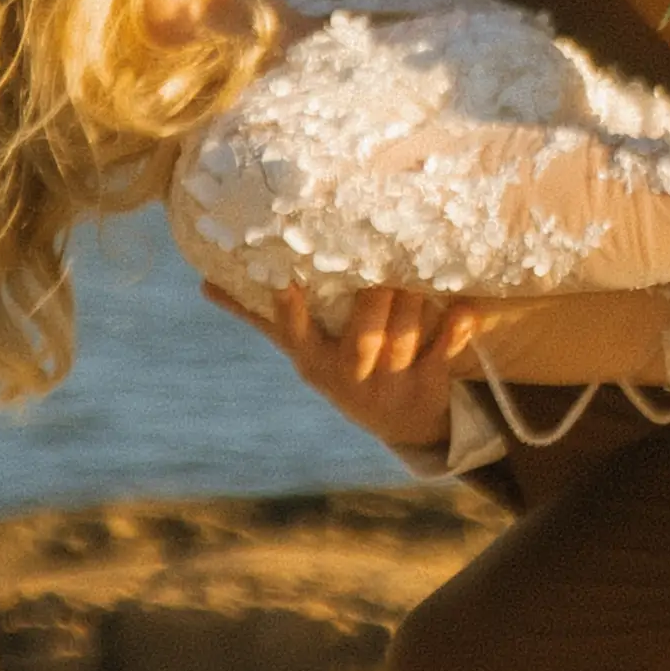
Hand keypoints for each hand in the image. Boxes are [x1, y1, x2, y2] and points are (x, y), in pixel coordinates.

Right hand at [202, 274, 480, 461]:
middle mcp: (349, 377)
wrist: (402, 423)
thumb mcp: (302, 348)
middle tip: (387, 246)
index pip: (295, 334)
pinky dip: (457, 327)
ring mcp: (390, 384)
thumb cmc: (342, 367)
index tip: (285, 279)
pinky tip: (465, 305)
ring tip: (422, 259)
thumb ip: (258, 314)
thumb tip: (204, 283)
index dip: (290, 309)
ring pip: (403, 334)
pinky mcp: (429, 385)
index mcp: (313, 361)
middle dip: (377, 293)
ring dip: (414, 298)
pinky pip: (445, 351)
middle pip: (363, 331)